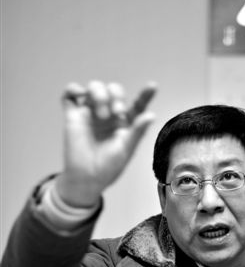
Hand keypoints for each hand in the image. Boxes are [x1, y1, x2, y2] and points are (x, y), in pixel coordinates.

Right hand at [55, 79, 156, 206]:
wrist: (86, 179)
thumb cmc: (109, 167)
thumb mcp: (126, 149)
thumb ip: (137, 131)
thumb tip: (151, 115)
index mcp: (125, 122)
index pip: (137, 103)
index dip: (145, 94)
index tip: (152, 87)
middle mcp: (109, 114)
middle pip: (114, 90)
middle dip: (116, 96)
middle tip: (117, 113)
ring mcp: (90, 113)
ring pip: (94, 88)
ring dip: (99, 94)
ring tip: (101, 114)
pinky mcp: (73, 116)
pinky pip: (70, 95)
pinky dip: (73, 89)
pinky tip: (79, 95)